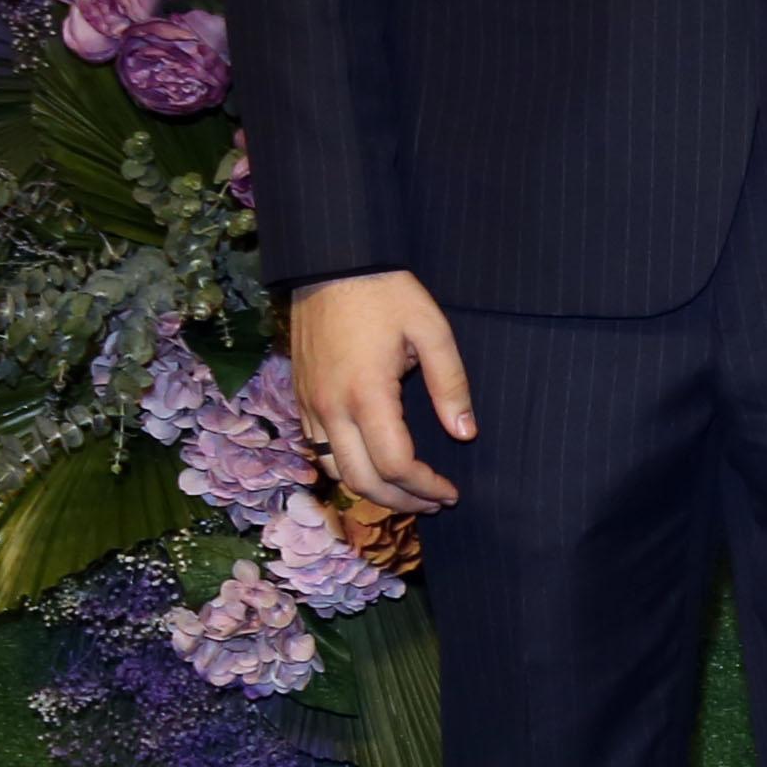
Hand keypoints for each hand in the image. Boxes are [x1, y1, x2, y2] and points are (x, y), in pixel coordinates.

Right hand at [289, 270, 473, 511]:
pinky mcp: (302, 399)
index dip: (426, 487)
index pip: (396, 465)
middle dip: (401, 502)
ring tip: (408, 492)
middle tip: (434, 502)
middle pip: (362, 482)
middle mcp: (332, 409)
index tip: (451, 491)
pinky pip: (319, 450)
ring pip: (335, 472)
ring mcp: (310, 406)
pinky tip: (374, 465)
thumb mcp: (432, 331)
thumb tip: (464, 434)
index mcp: (367, 395)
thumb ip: (451, 385)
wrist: (331, 264)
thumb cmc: (386, 293)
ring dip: (372, 491)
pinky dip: (347, 469)